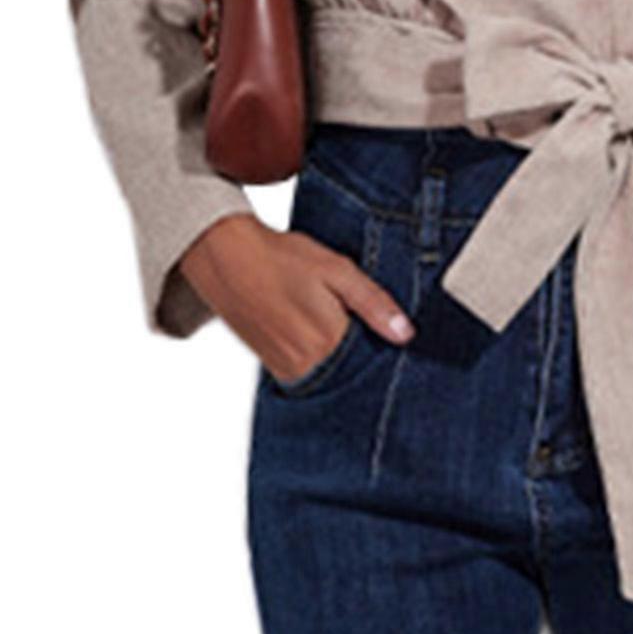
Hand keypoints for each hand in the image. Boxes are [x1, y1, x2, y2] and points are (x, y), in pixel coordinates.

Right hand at [179, 214, 414, 384]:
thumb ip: (373, 303)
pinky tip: (317, 333)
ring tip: (338, 325)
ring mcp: (288, 370)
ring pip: (331, 374)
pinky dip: (320, 360)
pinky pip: (309, 374)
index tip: (395, 337)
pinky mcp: (273, 368)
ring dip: (341, 358)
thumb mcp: (336, 270)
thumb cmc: (282, 258)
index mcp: (329, 341)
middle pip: (353, 371)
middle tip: (362, 325)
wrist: (226, 259)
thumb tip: (405, 333)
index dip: (387, 348)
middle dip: (365, 355)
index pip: (374, 360)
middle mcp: (308, 365)